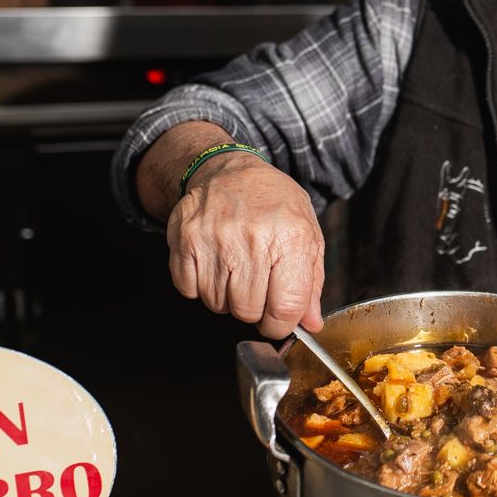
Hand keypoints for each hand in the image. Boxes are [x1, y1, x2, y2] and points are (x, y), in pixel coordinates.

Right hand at [167, 154, 325, 337]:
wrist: (230, 172)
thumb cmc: (274, 204)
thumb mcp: (307, 235)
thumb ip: (311, 283)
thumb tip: (311, 324)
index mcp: (291, 237)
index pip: (285, 307)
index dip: (282, 324)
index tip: (279, 321)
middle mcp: (252, 237)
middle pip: (248, 311)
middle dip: (255, 308)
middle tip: (257, 285)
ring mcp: (215, 238)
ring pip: (218, 304)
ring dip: (227, 297)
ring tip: (236, 268)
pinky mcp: (186, 240)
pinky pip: (189, 290)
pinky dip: (200, 286)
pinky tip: (214, 264)